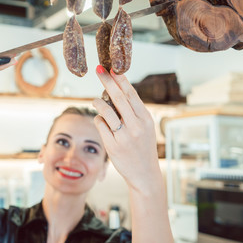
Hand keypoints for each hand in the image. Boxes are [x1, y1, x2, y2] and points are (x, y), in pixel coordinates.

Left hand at [92, 65, 160, 192]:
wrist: (145, 174)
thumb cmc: (142, 148)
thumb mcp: (145, 128)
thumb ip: (134, 112)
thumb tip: (117, 91)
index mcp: (145, 119)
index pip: (131, 94)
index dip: (120, 80)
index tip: (112, 68)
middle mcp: (136, 126)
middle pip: (118, 97)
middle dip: (107, 81)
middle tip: (98, 69)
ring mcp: (124, 136)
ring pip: (105, 110)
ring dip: (98, 102)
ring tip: (96, 101)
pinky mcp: (113, 146)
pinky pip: (100, 125)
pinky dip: (99, 120)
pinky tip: (102, 122)